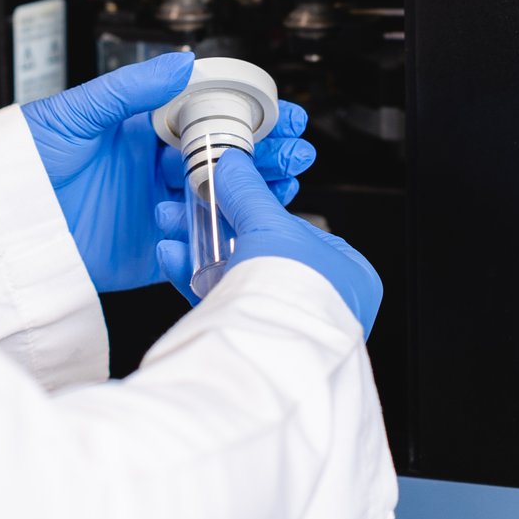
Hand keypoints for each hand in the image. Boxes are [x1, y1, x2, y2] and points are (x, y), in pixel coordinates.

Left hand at [21, 54, 316, 292]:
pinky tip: (244, 227)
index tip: (285, 114)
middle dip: (268, 156)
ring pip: (221, 204)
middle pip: (227, 163)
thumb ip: (131, 89)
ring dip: (257, 196)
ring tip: (284, 186)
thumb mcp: (77, 112)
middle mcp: (155, 172)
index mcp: (144, 133)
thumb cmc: (24, 159)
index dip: (251, 118)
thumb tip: (181, 61)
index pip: (210, 121)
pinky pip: (196, 249)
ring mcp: (157, 213)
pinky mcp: (151, 254)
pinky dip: (223, 240)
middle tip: (297, 152)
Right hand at [155, 146, 381, 337]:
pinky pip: (225, 303)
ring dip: (198, 249)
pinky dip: (196, 278)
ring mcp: (288, 324)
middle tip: (183, 210)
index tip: (223, 195)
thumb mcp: (271, 226)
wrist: (269, 354)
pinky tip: (173, 258)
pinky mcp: (255, 342)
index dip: (254, 210)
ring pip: (238, 277)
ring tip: (170, 227)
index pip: (295, 230)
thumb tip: (233, 164)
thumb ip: (248, 193)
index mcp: (348, 272)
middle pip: (260, 251)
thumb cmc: (293, 292)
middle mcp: (324, 301)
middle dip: (213, 227)